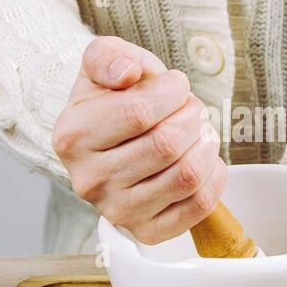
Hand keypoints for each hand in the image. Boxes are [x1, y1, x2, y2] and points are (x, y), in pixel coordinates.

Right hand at [53, 37, 224, 243]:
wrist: (111, 140)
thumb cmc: (112, 97)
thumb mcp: (102, 63)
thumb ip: (108, 56)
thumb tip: (127, 72)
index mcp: (72, 137)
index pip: (139, 111)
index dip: (171, 91)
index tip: (175, 85)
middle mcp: (88, 180)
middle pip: (167, 143)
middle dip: (192, 115)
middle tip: (190, 108)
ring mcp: (117, 211)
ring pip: (187, 174)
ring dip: (206, 143)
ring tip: (198, 130)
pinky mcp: (146, 230)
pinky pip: (199, 205)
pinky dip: (214, 176)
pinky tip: (203, 157)